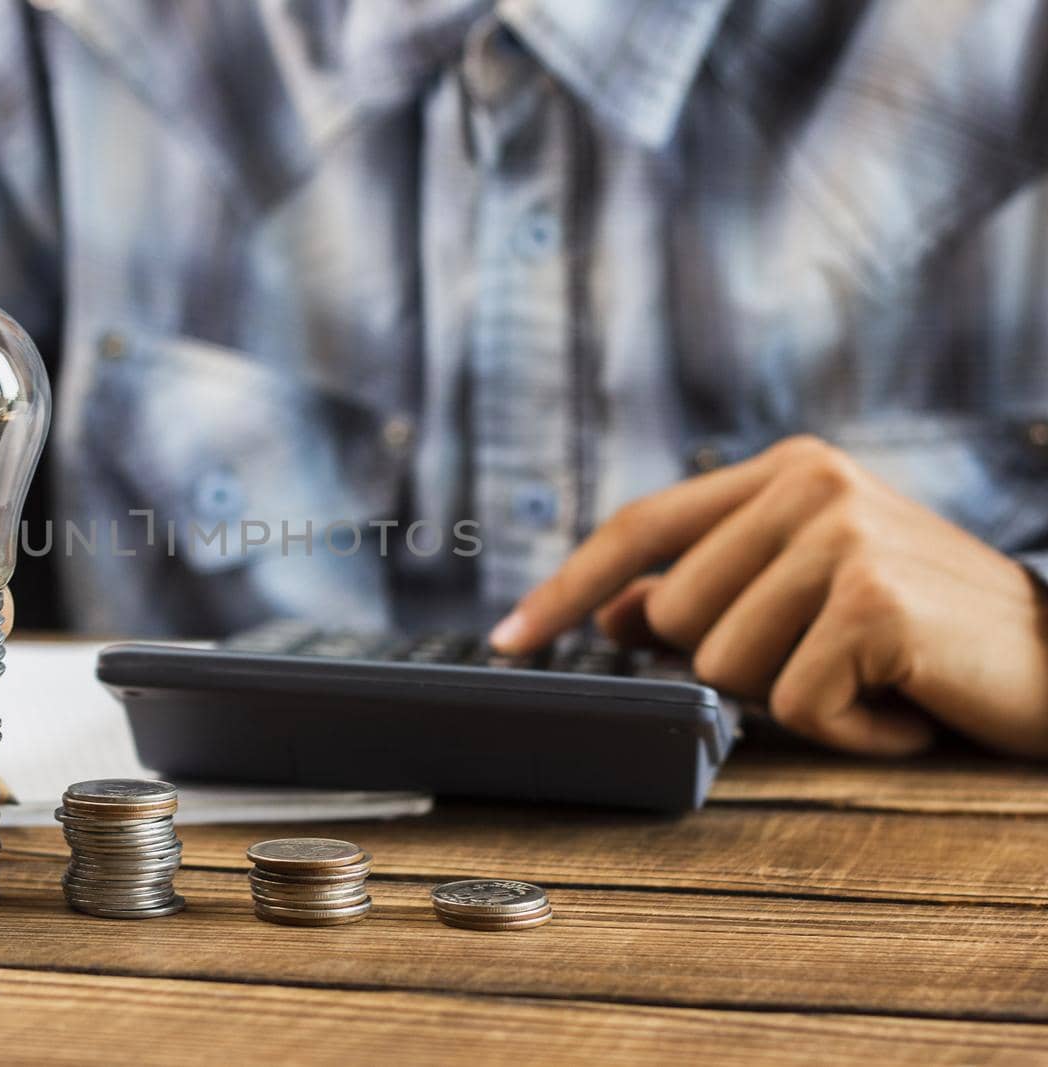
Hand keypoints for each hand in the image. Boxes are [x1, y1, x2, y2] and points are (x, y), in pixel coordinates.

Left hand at [490, 436, 1047, 757]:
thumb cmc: (930, 634)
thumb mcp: (810, 598)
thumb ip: (711, 591)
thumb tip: (614, 613)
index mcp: (789, 469)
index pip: (641, 527)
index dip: (564, 588)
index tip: (503, 640)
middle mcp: (812, 484)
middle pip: (677, 619)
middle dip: (745, 665)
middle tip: (837, 656)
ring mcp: (843, 537)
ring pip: (724, 667)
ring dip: (798, 698)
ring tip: (875, 677)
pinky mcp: (872, 602)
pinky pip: (794, 706)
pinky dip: (847, 732)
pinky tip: (904, 706)